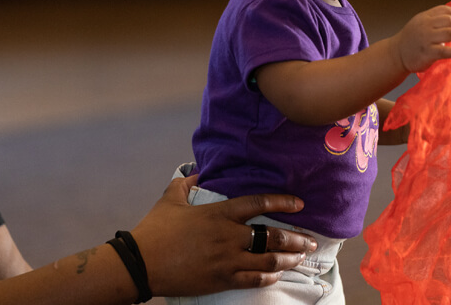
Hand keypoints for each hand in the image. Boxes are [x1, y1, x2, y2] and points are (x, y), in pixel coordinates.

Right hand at [130, 176, 316, 296]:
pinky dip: (269, 276)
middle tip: (310, 240)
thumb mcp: (169, 198)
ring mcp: (226, 260)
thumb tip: (196, 171)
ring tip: (300, 257)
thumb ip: (186, 183)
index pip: (258, 203)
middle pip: (271, 236)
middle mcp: (228, 236)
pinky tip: (277, 273)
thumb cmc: (154, 229)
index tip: (300, 203)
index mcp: (218, 213)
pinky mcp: (221, 279)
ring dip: (289, 258)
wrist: (140, 263)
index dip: (282, 202)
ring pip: (268, 260)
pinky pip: (253, 279)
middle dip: (295, 238)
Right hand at [393, 5, 450, 72]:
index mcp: (424, 17)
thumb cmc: (411, 40)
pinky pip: (445, 51)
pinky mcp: (427, 53)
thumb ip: (434, 21)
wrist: (396, 54)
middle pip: (449, 21)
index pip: (444, 10)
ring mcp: (426, 39)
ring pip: (450, 34)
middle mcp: (425, 26)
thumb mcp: (419, 23)